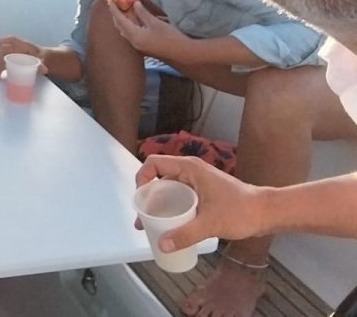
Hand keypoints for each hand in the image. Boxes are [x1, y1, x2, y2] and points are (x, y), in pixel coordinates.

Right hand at [0, 35, 46, 77]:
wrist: (42, 60)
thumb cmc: (42, 57)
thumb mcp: (43, 60)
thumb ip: (42, 64)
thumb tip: (44, 69)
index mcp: (24, 45)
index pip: (13, 40)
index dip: (5, 39)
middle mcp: (16, 47)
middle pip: (3, 48)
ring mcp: (12, 53)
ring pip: (1, 55)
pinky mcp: (10, 59)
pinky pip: (2, 61)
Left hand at [108, 0, 185, 59]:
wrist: (182, 54)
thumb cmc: (170, 38)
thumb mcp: (155, 22)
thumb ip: (143, 13)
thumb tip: (134, 3)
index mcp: (134, 36)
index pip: (120, 20)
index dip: (114, 9)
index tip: (109, 0)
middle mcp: (133, 42)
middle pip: (120, 26)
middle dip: (117, 14)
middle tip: (117, 2)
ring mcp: (138, 46)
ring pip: (125, 30)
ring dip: (124, 19)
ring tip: (125, 8)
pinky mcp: (144, 47)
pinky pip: (132, 34)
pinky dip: (130, 25)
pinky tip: (135, 18)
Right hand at [135, 155, 264, 249]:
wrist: (268, 213)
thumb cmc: (241, 211)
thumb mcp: (210, 224)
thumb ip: (185, 234)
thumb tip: (161, 245)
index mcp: (189, 168)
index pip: (153, 163)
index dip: (141, 178)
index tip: (141, 200)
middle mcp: (191, 171)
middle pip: (159, 178)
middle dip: (148, 198)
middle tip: (143, 218)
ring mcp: (198, 182)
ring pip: (170, 189)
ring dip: (160, 205)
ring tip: (153, 225)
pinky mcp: (204, 193)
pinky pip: (180, 197)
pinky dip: (172, 209)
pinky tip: (172, 226)